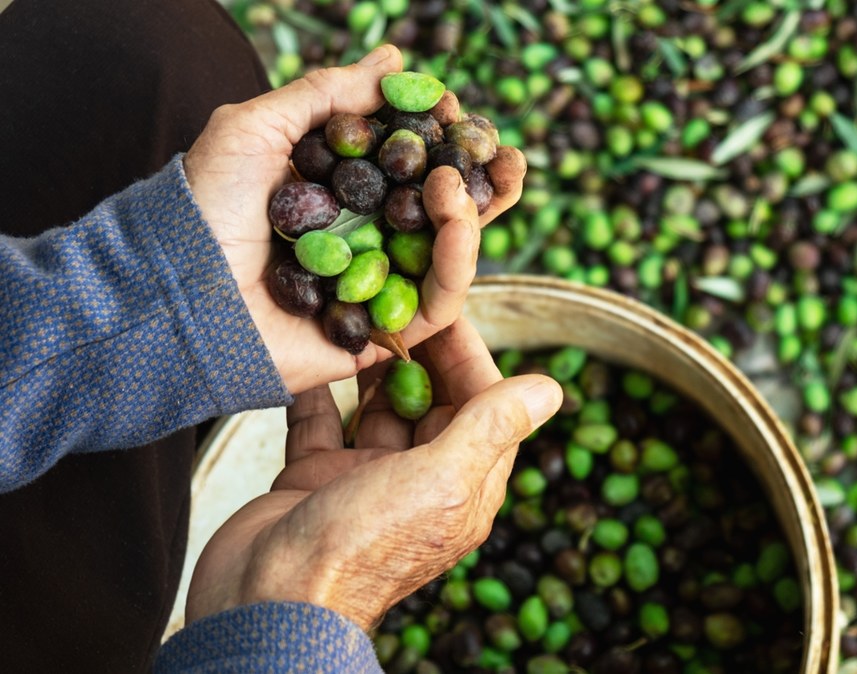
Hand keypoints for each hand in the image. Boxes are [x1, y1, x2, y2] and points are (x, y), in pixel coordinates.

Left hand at [183, 45, 526, 392]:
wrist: (177, 293)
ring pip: (453, 253)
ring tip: (475, 175)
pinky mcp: (386, 334)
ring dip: (477, 211)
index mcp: (340, 197)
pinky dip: (458, 255)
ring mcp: (378, 289)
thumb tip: (394, 58)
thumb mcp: (257, 128)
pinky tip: (458, 213)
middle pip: (444, 212)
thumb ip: (327, 95)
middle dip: (486, 180)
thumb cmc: (204, 208)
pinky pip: (440, 298)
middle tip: (508, 154)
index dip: (442, 140)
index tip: (456, 112)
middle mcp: (365, 242)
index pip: (409, 167)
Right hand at [184, 317, 560, 628]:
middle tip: (398, 297)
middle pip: (430, 400)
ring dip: (370, 364)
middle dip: (419, 350)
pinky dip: (316, 389)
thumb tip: (553, 388)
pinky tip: (312, 349)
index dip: (468, 352)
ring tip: (358, 311)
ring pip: (375, 406)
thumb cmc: (362, 547)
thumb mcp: (441, 480)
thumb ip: (491, 429)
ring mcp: (364, 479)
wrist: (268, 602)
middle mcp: (419, 481)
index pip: (482, 403)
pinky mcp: (312, 478)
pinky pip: (318, 421)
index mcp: (463, 486)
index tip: (445, 303)